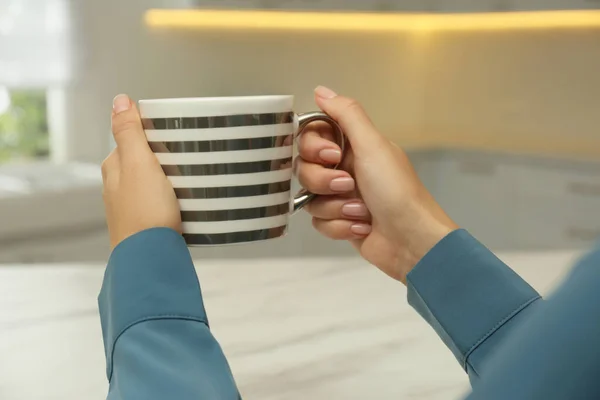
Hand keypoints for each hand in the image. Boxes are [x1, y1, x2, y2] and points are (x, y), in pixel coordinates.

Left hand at [102, 94, 181, 249]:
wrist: (150, 259)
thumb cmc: (144, 212)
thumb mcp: (138, 163)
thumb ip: (128, 132)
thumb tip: (119, 100)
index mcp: (114, 167)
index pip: (132, 138)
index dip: (153, 133)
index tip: (176, 133)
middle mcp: (118, 187)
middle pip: (145, 161)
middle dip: (165, 157)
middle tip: (189, 156)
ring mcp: (132, 207)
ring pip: (155, 182)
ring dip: (171, 179)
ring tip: (192, 179)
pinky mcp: (147, 224)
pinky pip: (162, 202)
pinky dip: (174, 198)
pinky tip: (186, 202)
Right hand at [298, 86, 457, 282]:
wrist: (412, 240)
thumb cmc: (396, 190)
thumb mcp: (373, 146)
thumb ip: (346, 115)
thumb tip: (321, 90)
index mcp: (353, 146)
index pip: (311, 136)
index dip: (314, 146)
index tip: (331, 154)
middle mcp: (344, 168)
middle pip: (304, 168)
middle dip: (324, 181)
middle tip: (349, 185)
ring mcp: (340, 196)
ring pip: (310, 197)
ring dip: (336, 207)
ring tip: (362, 213)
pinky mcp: (339, 222)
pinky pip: (318, 220)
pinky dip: (339, 226)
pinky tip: (361, 227)